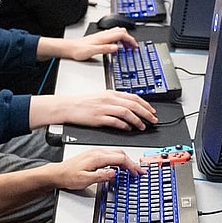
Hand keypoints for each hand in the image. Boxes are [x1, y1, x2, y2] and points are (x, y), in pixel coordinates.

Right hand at [30, 90, 157, 130]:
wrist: (68, 106)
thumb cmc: (84, 103)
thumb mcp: (101, 97)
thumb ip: (115, 101)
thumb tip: (129, 107)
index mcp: (111, 93)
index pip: (133, 97)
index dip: (146, 105)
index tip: (152, 111)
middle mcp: (109, 99)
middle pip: (133, 105)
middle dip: (146, 113)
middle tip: (153, 120)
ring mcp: (104, 108)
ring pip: (126, 113)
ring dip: (137, 120)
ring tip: (143, 127)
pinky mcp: (99, 118)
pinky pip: (115, 121)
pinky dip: (124, 125)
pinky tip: (128, 129)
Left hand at [51, 148, 146, 189]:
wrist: (57, 173)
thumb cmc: (68, 176)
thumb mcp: (85, 180)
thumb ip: (101, 176)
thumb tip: (114, 173)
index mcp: (97, 157)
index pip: (120, 159)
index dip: (131, 165)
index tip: (137, 172)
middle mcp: (97, 152)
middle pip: (120, 154)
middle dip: (131, 163)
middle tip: (138, 172)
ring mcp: (95, 152)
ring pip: (116, 153)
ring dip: (126, 161)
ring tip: (132, 169)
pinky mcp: (93, 155)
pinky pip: (111, 155)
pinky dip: (119, 160)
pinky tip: (120, 166)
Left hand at [64, 28, 138, 60]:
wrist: (70, 48)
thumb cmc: (78, 50)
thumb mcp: (92, 52)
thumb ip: (105, 49)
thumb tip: (116, 48)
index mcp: (103, 37)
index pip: (121, 35)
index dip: (130, 40)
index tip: (135, 46)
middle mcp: (103, 34)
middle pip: (121, 31)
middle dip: (129, 38)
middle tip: (133, 46)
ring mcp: (102, 35)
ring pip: (117, 32)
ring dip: (125, 37)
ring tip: (128, 46)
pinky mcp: (99, 38)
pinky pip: (113, 35)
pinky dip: (119, 39)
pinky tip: (117, 45)